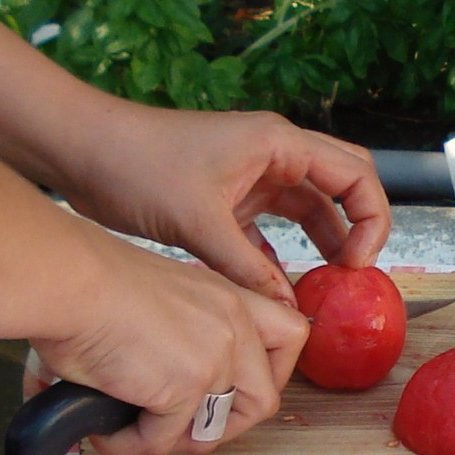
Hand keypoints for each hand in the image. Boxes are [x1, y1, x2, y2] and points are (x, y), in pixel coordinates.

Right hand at [31, 230, 308, 454]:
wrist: (69, 281)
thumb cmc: (89, 283)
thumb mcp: (158, 300)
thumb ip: (177, 338)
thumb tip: (164, 382)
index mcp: (227, 297)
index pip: (290, 335)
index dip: (270, 373)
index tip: (230, 388)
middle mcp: (232, 325)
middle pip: (265, 400)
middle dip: (222, 428)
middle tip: (175, 426)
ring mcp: (214, 357)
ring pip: (216, 432)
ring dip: (172, 441)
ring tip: (132, 430)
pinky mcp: (185, 387)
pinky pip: (161, 442)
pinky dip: (128, 444)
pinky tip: (104, 429)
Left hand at [56, 106, 391, 307]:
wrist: (83, 151)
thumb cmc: (139, 167)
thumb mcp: (198, 224)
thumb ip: (247, 269)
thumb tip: (290, 311)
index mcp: (279, 144)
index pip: (355, 174)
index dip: (371, 219)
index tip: (356, 264)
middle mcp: (273, 153)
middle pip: (342, 184)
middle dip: (356, 227)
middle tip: (351, 273)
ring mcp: (250, 173)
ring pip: (306, 208)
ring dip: (320, 241)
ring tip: (323, 287)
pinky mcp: (226, 195)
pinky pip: (269, 225)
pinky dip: (278, 254)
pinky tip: (274, 288)